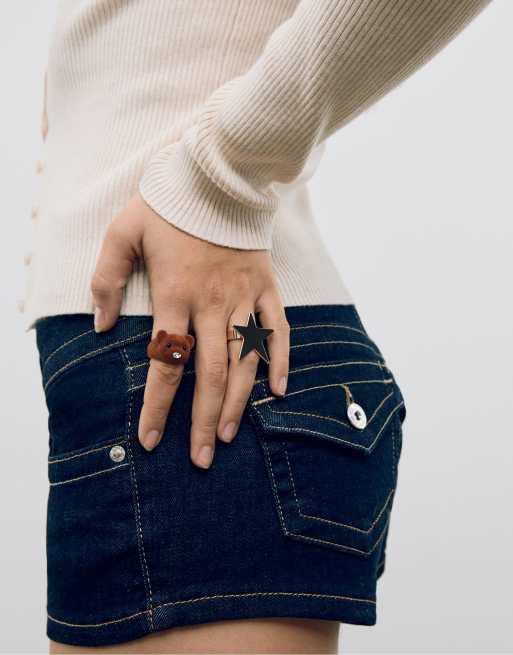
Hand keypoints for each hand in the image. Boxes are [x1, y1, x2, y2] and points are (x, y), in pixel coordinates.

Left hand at [90, 193, 288, 467]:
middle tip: (200, 458)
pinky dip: (278, 360)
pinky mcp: (265, 287)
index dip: (156, 406)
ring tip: (228, 435)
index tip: (150, 440)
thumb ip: (106, 278)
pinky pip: (277, 328)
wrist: (215, 175)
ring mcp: (242, 296)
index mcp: (175, 294)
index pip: (165, 362)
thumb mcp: (123, 232)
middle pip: (208, 372)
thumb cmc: (166, 204)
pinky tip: (276, 392)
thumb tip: (101, 325)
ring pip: (242, 359)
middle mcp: (211, 303)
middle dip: (202, 419)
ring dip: (236, 401)